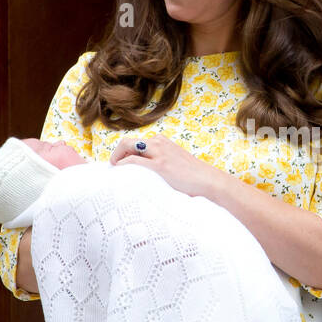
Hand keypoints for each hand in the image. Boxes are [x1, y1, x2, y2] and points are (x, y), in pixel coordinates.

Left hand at [109, 135, 225, 198]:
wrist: (208, 181)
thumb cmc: (192, 176)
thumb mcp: (174, 161)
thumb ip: (160, 160)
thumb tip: (143, 171)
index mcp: (161, 141)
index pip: (135, 142)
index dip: (123, 152)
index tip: (119, 164)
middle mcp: (159, 143)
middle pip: (127, 142)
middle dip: (116, 153)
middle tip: (113, 167)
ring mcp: (159, 153)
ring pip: (128, 147)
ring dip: (117, 158)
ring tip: (115, 171)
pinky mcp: (160, 165)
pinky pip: (134, 161)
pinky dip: (123, 165)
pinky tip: (121, 173)